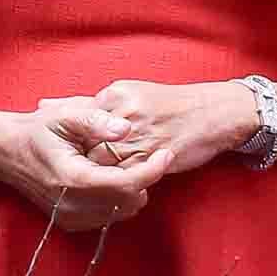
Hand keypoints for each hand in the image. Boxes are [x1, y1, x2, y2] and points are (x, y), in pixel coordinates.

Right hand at [0, 98, 171, 233]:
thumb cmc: (37, 130)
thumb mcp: (65, 115)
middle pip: (129, 202)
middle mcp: (72, 204)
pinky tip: (109, 178)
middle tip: (145, 155)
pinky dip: (117, 200)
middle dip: (143, 179)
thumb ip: (97, 120)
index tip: (167, 153)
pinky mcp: (70, 223)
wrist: (7, 152)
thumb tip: (127, 127)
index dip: (152, 170)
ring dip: (132, 190)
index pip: (126, 184)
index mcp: (73, 177)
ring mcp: (70, 218)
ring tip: (124, 164)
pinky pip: (109, 217)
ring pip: (122, 212)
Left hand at [87, 79, 256, 179]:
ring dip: (100, 173)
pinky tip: (120, 181)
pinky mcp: (150, 156)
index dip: (76, 139)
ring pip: (102, 162)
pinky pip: (123, 175)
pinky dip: (119, 181)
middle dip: (85, 157)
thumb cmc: (173, 106)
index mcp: (114, 94)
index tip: (77, 149)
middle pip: (86, 143)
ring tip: (98, 179)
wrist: (212, 112)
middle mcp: (122, 112)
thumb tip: (64, 118)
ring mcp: (136, 135)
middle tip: (84, 168)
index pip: (79, 121)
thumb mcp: (134, 94)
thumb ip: (103, 107)